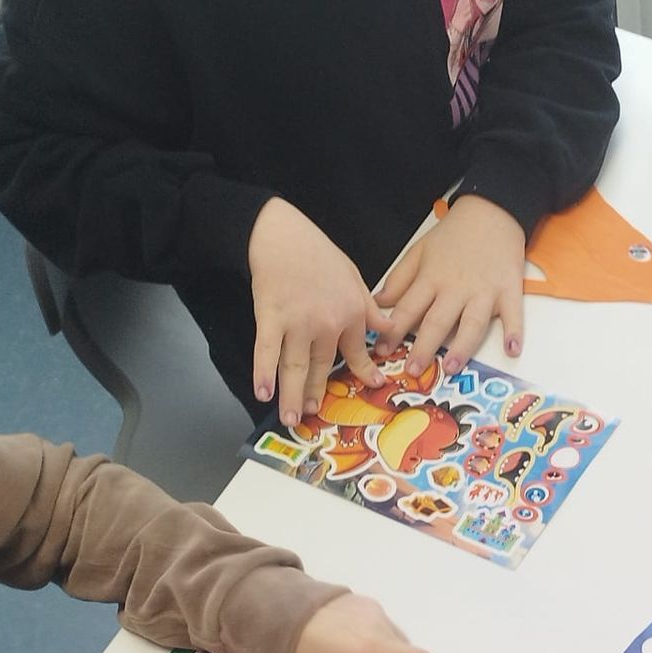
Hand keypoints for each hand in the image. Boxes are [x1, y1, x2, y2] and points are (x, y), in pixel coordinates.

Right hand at [249, 197, 389, 426]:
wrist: (282, 234)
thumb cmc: (318, 252)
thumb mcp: (355, 277)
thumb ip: (370, 308)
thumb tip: (389, 328)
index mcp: (352, 315)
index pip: (359, 352)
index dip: (365, 371)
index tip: (373, 385)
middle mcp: (328, 325)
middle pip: (323, 367)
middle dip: (318, 394)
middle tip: (315, 415)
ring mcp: (298, 324)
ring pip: (296, 367)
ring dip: (293, 395)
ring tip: (292, 419)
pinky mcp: (270, 318)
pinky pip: (267, 351)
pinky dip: (263, 373)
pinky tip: (263, 392)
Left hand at [378, 194, 526, 376]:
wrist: (491, 213)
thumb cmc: (454, 235)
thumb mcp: (419, 251)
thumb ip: (400, 279)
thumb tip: (379, 302)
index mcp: (432, 278)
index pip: (408, 309)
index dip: (392, 331)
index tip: (381, 351)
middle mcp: (456, 288)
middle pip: (437, 321)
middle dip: (423, 347)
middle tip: (413, 371)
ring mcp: (484, 291)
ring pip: (471, 323)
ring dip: (461, 346)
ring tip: (451, 367)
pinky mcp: (509, 290)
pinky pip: (513, 315)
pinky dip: (514, 332)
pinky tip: (512, 350)